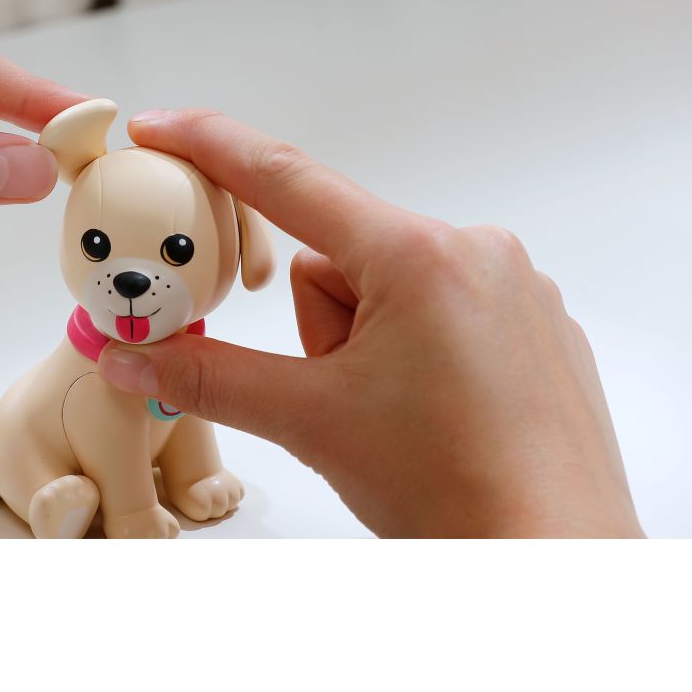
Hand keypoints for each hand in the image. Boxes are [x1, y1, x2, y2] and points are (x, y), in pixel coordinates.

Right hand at [98, 109, 642, 537]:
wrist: (557, 563)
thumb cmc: (460, 496)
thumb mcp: (311, 424)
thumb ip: (210, 378)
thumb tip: (134, 359)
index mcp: (418, 257)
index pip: (287, 179)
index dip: (213, 147)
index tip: (163, 128)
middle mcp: (474, 251)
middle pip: (337, 255)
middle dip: (319, 323)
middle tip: (338, 394)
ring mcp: (511, 286)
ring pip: (383, 284)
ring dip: (362, 340)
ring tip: (393, 416)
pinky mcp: (531, 322)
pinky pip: (437, 305)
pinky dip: (411, 347)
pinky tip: (430, 411)